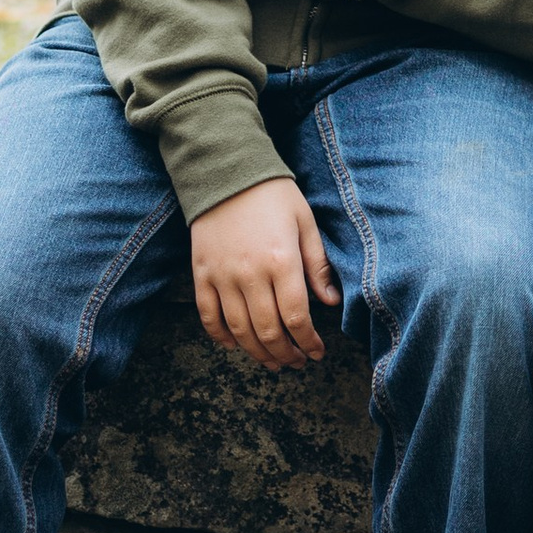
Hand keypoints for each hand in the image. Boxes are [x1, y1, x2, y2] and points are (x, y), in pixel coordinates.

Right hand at [190, 177, 338, 367]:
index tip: (316, 352)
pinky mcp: (201, 273)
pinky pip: (208, 316)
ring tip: (272, 362)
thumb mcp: (305, 222)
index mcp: (282, 261)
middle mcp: (251, 274)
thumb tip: (330, 302)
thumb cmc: (273, 195)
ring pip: (239, 331)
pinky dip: (221, 336)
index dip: (308, 342)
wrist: (226, 170)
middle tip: (296, 363)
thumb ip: (317, 265)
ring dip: (257, 353)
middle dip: (286, 354)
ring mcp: (222, 276)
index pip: (296, 317)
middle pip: (268, 331)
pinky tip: (235, 345)